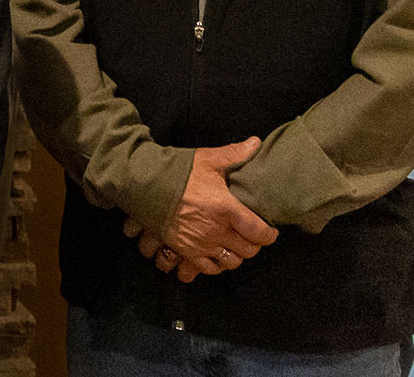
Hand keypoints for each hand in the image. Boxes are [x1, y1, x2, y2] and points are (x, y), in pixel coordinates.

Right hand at [135, 137, 278, 281]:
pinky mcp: (185, 251)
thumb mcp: (207, 159)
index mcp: (227, 209)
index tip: (269, 230)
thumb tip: (256, 143)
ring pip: (230, 262)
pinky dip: (214, 265)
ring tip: (233, 245)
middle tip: (251, 236)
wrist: (144, 184)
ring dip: (235, 255)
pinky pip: (207, 269)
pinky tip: (214, 255)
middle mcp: (217, 231)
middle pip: (248, 250)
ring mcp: (201, 244)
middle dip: (253, 244)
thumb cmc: (177, 172)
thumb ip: (235, 154)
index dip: (269, 234)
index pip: (260, 232)